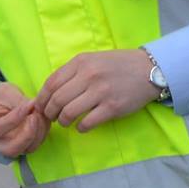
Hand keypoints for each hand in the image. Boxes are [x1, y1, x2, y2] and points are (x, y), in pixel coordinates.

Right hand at [0, 83, 48, 157]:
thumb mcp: (5, 92)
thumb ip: (18, 100)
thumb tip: (34, 106)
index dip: (15, 118)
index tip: (29, 104)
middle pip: (10, 149)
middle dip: (28, 133)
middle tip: (36, 115)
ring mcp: (7, 147)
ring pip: (25, 150)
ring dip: (38, 133)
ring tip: (41, 114)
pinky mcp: (21, 148)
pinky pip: (33, 146)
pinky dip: (41, 134)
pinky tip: (42, 119)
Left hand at [37, 49, 158, 131]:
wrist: (148, 69)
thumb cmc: (118, 65)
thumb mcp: (92, 59)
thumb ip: (73, 71)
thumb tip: (50, 91)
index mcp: (81, 62)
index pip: (51, 83)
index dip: (42, 98)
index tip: (40, 107)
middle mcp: (88, 75)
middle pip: (57, 100)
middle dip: (50, 113)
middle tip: (52, 117)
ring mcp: (101, 92)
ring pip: (69, 112)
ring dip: (63, 121)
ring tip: (66, 122)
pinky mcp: (112, 107)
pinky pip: (87, 123)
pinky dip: (80, 128)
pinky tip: (82, 126)